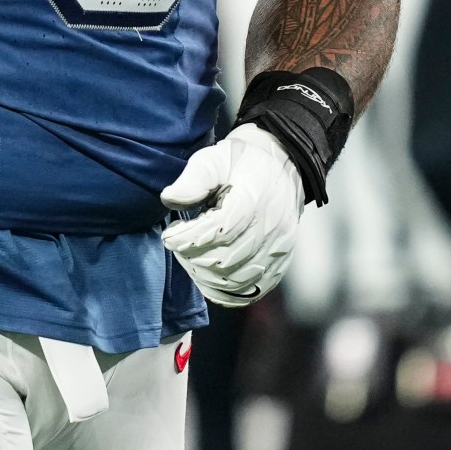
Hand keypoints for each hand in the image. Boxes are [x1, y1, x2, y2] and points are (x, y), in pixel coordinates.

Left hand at [161, 128, 304, 306]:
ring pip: (238, 279)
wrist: (282, 166)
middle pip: (226, 258)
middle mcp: (271, 228)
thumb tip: (168, 198)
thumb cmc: (242, 163)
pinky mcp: (281, 262)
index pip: (219, 229)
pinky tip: (209, 277)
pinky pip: (253, 289)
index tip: (169, 236)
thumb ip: (193, 178)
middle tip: (178, 245)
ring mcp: (279, 248)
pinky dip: (227, 290)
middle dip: (193, 257)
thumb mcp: (214, 158)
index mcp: (254, 199)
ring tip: (190, 258)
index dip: (189, 238)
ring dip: (206, 275)